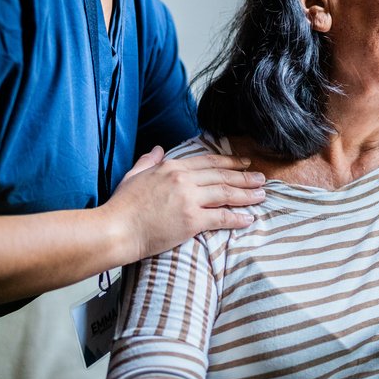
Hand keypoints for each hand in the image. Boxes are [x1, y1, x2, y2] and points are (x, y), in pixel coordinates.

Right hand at [106, 146, 265, 260]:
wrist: (116, 229)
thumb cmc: (122, 206)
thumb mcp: (134, 175)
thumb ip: (148, 160)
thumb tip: (157, 149)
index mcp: (172, 167)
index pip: (209, 162)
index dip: (230, 162)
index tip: (244, 164)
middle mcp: (183, 180)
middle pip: (222, 176)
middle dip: (245, 178)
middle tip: (262, 179)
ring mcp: (189, 200)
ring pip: (226, 194)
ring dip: (247, 194)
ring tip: (262, 195)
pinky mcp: (191, 221)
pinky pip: (221, 218)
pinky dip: (237, 217)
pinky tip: (249, 218)